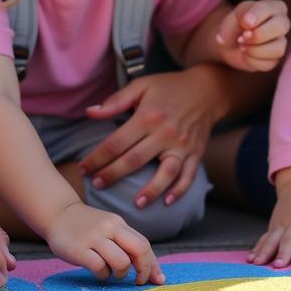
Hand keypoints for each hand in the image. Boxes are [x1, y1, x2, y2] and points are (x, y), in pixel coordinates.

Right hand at [45, 201, 163, 284]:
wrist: (57, 213)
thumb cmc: (87, 227)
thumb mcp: (108, 229)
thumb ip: (126, 244)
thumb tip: (153, 271)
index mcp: (119, 223)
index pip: (144, 244)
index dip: (153, 265)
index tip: (156, 280)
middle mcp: (109, 228)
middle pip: (139, 249)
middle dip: (144, 270)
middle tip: (137, 281)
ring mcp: (94, 237)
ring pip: (122, 262)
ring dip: (121, 274)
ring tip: (111, 272)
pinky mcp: (79, 249)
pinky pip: (100, 267)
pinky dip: (103, 275)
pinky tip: (98, 272)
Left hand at [81, 67, 220, 207]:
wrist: (207, 90)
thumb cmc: (169, 87)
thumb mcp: (141, 86)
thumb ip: (116, 101)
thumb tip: (90, 112)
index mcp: (148, 116)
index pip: (116, 142)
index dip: (97, 158)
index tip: (83, 169)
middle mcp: (166, 133)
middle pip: (135, 160)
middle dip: (112, 175)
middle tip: (97, 185)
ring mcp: (183, 146)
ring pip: (165, 173)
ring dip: (150, 190)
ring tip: (135, 204)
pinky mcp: (196, 154)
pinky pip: (189, 176)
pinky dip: (180, 191)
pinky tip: (167, 202)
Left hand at [214, 0, 288, 71]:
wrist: (229, 42)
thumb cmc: (236, 23)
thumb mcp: (236, 13)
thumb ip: (241, 15)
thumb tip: (247, 25)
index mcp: (275, 7)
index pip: (271, 8)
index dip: (256, 15)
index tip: (243, 22)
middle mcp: (282, 24)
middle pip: (282, 27)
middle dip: (259, 34)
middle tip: (243, 36)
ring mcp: (280, 43)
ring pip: (279, 48)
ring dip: (255, 49)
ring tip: (241, 45)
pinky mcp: (275, 59)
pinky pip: (269, 63)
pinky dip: (252, 60)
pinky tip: (244, 54)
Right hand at [249, 167, 290, 267]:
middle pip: (290, 239)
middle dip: (284, 252)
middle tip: (279, 265)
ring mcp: (283, 224)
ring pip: (273, 238)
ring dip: (266, 251)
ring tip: (258, 263)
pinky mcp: (273, 226)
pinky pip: (264, 237)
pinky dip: (257, 248)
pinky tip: (251, 259)